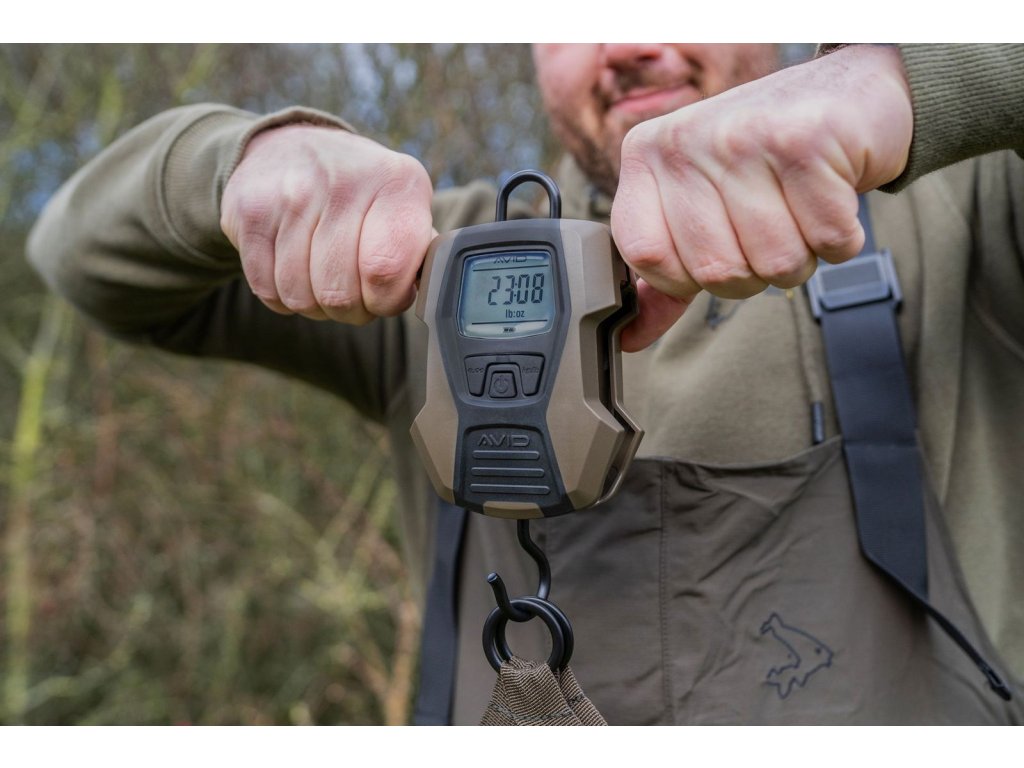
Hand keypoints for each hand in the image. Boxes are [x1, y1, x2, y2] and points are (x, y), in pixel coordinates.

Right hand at [221, 124, 433, 323]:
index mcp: (396, 183)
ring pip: (300, 297)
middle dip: (350, 309)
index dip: (386, 301)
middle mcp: (342, 182)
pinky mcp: (250, 211)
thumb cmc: (362, 193)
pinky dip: (281, 297)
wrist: (293, 145)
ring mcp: (291, 194)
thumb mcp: (403, 203)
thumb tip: (424, 295)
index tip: (387, 295)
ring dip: (314, 305)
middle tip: (354, 293)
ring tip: (323, 280)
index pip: (386, 271)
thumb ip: (418, 250)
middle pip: (340, 293)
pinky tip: (294, 272)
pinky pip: (267, 290)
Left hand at [612, 45, 912, 350]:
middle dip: (751, 273)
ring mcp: (745, 137)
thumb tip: (630, 337)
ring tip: (799, 212)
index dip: (682, 277)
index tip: (709, 254)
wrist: (848, 93)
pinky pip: (828, 241)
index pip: (643, 254)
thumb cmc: (766, 156)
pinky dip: (840, 238)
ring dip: (800, 256)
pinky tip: (830, 198)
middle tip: (766, 230)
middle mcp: (687, 140)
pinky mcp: (808, 142)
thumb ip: (665, 270)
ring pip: (775, 263)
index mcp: (647, 155)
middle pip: (713, 271)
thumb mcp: (698, 203)